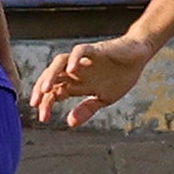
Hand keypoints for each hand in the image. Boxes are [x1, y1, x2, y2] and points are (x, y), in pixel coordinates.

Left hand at [30, 34, 153, 127]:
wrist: (137, 56)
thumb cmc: (120, 76)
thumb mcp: (104, 98)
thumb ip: (87, 109)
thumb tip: (70, 122)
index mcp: (77, 84)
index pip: (54, 92)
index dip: (47, 104)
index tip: (43, 118)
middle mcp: (76, 71)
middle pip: (52, 78)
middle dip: (41, 91)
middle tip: (35, 104)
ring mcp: (84, 60)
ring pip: (59, 62)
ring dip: (51, 75)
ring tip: (45, 89)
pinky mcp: (96, 50)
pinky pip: (81, 51)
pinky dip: (74, 59)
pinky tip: (71, 70)